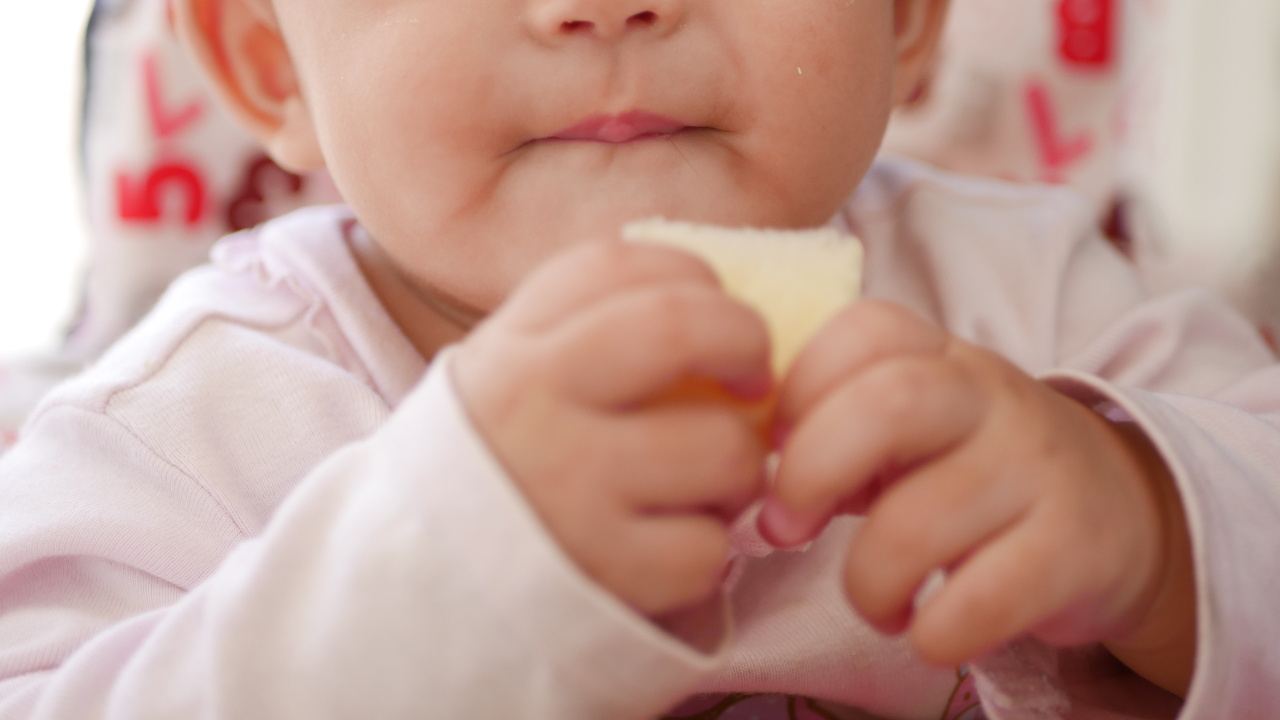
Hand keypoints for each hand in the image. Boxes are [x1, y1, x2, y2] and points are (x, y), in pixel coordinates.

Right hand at [453, 242, 772, 617]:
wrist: (414, 598)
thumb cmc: (494, 476)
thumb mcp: (507, 384)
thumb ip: (585, 335)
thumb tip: (711, 306)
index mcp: (513, 351)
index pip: (617, 266)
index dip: (694, 276)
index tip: (717, 312)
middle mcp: (533, 404)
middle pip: (678, 326)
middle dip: (746, 340)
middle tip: (756, 379)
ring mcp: (569, 489)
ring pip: (723, 447)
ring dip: (739, 468)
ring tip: (704, 487)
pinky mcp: (604, 574)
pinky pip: (707, 548)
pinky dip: (706, 553)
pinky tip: (666, 551)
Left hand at [758, 300, 1194, 693]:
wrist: (1120, 512)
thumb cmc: (974, 470)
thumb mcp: (910, 432)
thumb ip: (833, 440)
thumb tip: (766, 502)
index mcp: (939, 357)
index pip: (864, 330)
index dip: (799, 387)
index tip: (775, 447)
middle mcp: (991, 398)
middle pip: (890, 404)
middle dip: (809, 472)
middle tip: (784, 528)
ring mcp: (1037, 470)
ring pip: (920, 522)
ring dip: (866, 583)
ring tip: (875, 602)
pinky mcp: (1072, 551)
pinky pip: (981, 600)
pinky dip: (932, 632)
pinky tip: (926, 632)